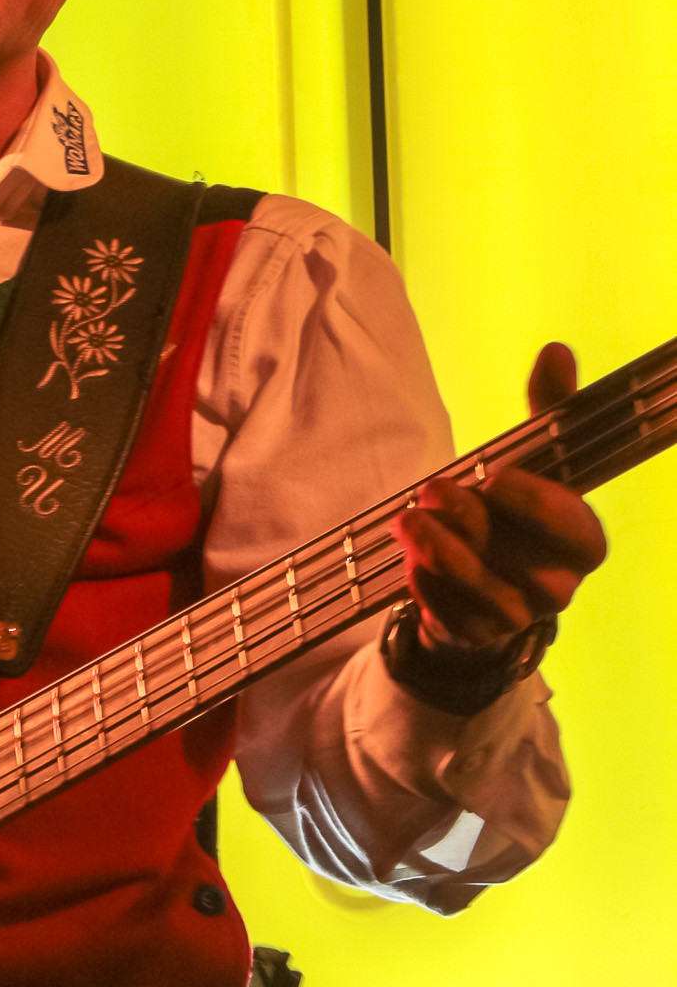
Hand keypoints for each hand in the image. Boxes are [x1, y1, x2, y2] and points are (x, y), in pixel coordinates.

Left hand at [392, 343, 606, 653]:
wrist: (479, 577)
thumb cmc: (511, 509)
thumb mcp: (530, 455)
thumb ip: (547, 408)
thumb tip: (556, 350)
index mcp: (580, 539)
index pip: (577, 530)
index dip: (539, 506)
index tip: (495, 476)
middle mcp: (559, 584)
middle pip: (525, 563)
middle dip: (474, 525)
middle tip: (431, 490)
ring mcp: (520, 616)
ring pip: (486, 592)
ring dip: (442, 555)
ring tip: (405, 522)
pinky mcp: (480, 636)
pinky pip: (454, 618)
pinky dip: (428, 589)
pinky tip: (409, 564)